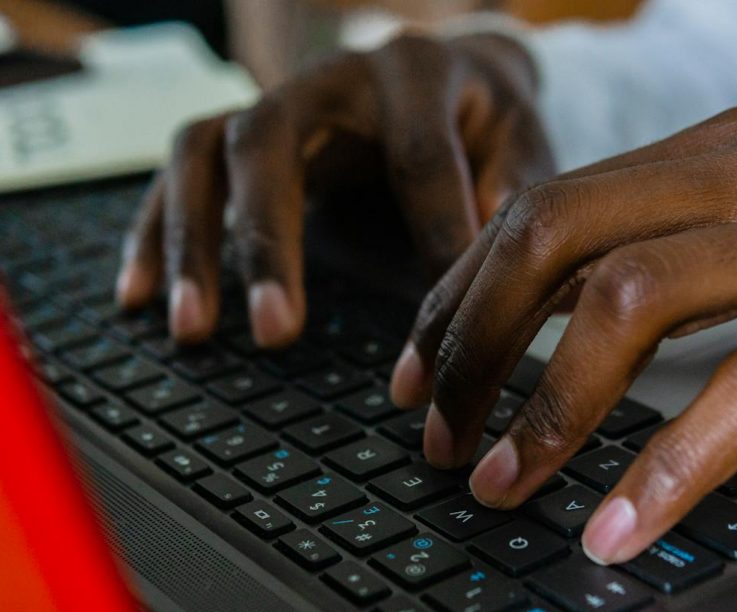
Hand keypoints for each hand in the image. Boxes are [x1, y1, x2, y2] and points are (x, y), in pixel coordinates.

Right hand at [115, 32, 551, 345]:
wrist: (447, 78)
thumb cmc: (487, 125)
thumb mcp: (521, 146)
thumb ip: (514, 196)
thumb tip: (492, 266)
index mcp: (416, 76)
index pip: (417, 159)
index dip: (430, 239)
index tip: (436, 329)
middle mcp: (331, 78)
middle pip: (271, 144)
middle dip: (269, 242)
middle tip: (277, 333)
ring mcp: (275, 103)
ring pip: (206, 156)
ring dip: (190, 244)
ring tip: (191, 328)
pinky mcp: (241, 136)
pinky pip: (179, 175)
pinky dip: (156, 235)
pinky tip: (139, 295)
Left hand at [390, 107, 736, 563]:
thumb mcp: (736, 245)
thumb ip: (642, 264)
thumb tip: (523, 332)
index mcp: (707, 156)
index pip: (534, 214)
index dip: (455, 299)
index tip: (411, 373)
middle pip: (551, 237)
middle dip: (472, 344)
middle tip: (434, 435)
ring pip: (630, 299)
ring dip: (545, 408)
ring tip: (496, 485)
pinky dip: (670, 466)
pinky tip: (612, 529)